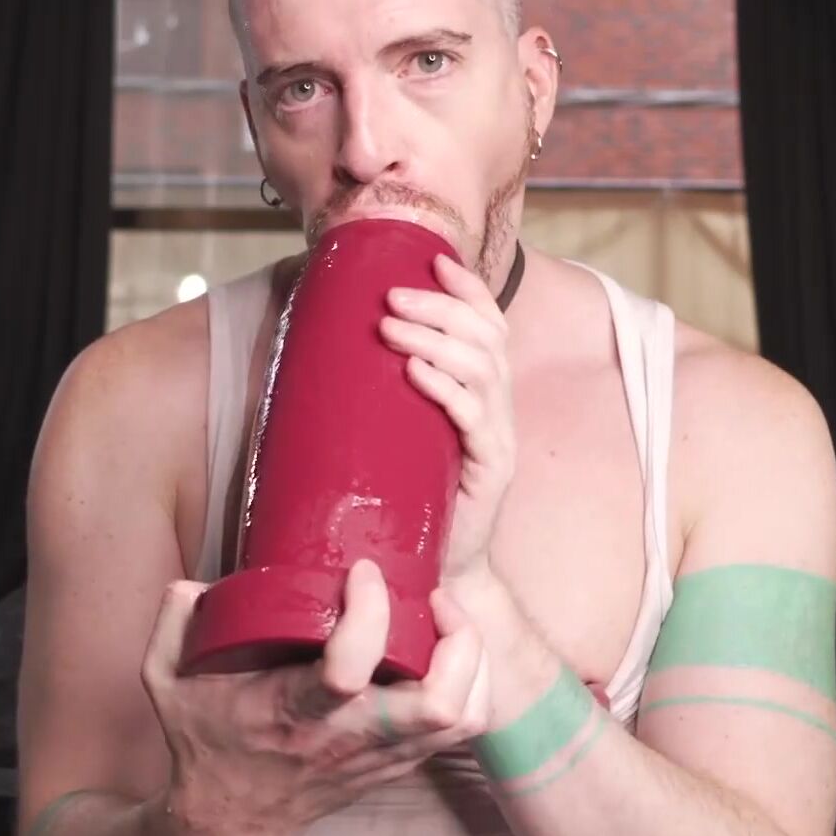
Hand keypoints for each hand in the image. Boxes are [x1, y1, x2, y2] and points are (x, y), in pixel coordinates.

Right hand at [143, 561, 491, 835]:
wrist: (230, 818)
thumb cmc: (206, 742)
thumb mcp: (168, 681)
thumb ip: (174, 626)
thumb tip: (192, 584)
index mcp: (293, 711)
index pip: (348, 670)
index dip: (369, 613)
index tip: (362, 572)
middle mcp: (350, 737)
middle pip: (439, 705)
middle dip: (455, 640)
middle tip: (433, 598)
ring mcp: (384, 754)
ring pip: (464, 717)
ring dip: (471, 660)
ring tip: (446, 619)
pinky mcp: (401, 761)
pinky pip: (462, 726)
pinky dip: (471, 683)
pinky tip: (447, 651)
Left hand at [380, 252, 517, 581]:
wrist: (433, 574)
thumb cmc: (407, 502)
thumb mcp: (398, 435)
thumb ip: (388, 394)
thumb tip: (336, 343)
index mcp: (483, 395)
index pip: (490, 326)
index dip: (467, 290)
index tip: (433, 261)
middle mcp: (498, 411)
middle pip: (487, 338)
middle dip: (440, 308)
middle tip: (392, 298)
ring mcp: (498, 441)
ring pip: (484, 369)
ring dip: (436, 340)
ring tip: (391, 330)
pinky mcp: (491, 472)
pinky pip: (475, 418)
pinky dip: (446, 388)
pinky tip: (415, 373)